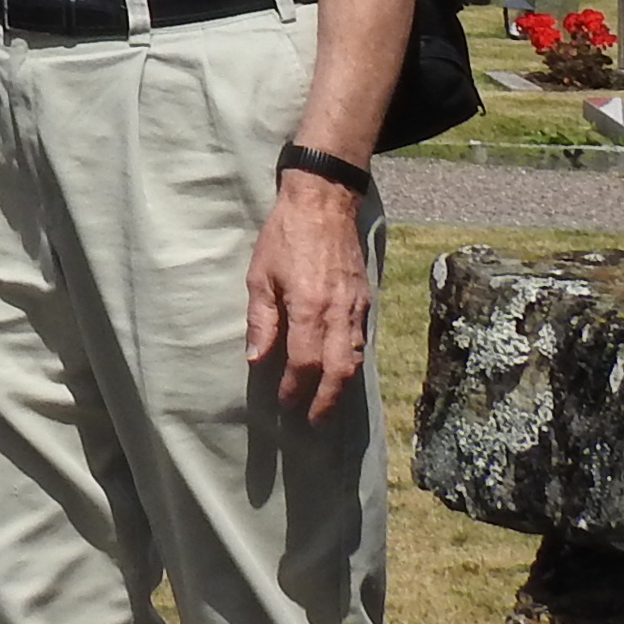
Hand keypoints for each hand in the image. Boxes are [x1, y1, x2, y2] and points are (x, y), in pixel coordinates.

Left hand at [243, 171, 374, 425]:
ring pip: (355, 359)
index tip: (285, 403)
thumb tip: (257, 358)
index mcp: (309, 308)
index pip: (304, 363)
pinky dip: (353, 362)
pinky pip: (362, 340)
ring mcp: (356, 307)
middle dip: (327, 401)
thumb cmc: (284, 236)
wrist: (324, 202)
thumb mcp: (260, 275)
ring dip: (342, 387)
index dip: (296, 388)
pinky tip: (341, 371)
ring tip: (328, 405)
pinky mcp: (366, 299)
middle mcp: (338, 313)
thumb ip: (261, 319)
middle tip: (314, 421)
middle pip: (338, 371)